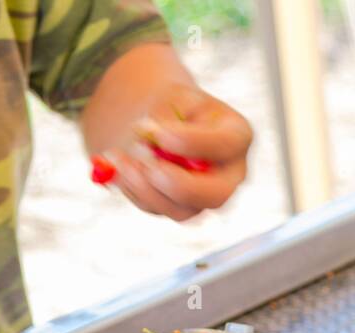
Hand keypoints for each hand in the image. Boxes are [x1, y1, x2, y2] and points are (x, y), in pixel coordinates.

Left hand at [104, 84, 250, 220]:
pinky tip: (121, 167)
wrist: (162, 124)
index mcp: (237, 136)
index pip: (225, 145)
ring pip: (181, 210)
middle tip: (146, 164)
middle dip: (176, 184)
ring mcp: (206, 197)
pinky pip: (156, 208)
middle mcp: (230, 174)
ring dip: (144, 187)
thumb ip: (164, 120)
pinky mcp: (180, 209)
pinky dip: (134, 189)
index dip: (191, 143)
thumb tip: (148, 143)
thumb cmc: (174, 107)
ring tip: (118, 156)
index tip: (158, 133)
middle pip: (216, 195)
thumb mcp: (172, 99)